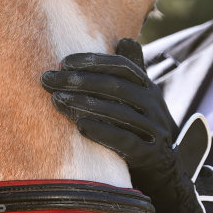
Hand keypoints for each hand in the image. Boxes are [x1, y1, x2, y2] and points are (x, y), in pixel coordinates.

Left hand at [41, 39, 212, 212]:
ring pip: (120, 112)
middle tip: (48, 79)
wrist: (165, 174)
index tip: (64, 61)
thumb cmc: (139, 131)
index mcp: (148, 88)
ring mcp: (155, 130)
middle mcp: (154, 106)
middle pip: (117, 87)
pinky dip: (103, 132)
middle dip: (79, 81)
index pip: (123, 66)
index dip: (94, 61)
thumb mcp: (137, 101)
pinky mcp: (151, 155)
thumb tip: (125, 38)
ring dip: (85, 104)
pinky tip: (80, 126)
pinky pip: (126, 141)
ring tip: (56, 100)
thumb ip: (129, 73)